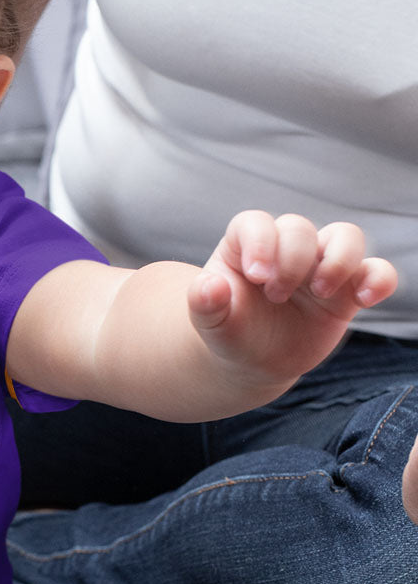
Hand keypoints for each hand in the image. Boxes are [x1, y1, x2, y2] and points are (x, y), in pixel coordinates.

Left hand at [188, 211, 397, 384]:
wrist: (252, 360)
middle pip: (299, 227)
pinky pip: (376, 271)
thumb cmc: (229, 331)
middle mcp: (284, 248)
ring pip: (345, 235)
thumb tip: (207, 285)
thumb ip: (204, 303)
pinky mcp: (347, 290)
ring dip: (338, 260)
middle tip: (276, 296)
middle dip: (292, 260)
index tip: (257, 276)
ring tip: (321, 293)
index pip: (255, 223)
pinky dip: (379, 279)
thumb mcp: (210, 322)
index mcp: (244, 246)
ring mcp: (318, 266)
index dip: (260, 242)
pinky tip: (365, 300)